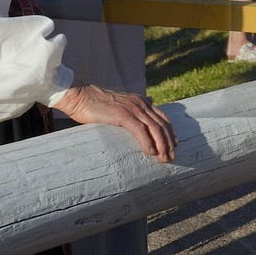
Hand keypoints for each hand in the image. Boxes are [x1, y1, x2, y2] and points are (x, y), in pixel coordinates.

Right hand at [56, 83, 175, 162]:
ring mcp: (132, 108)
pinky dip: (147, 142)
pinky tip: (150, 152)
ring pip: (154, 128)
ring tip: (163, 158)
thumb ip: (132, 108)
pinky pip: (139, 129)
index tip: (174, 144)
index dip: (170, 131)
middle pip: (161, 124)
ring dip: (161, 145)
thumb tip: (146, 106)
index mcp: (140, 101)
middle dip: (168, 142)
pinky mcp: (122, 115)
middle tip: (171, 157)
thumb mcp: (119, 104)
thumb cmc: (96, 103)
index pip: (162, 117)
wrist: (80, 96)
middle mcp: (140, 104)